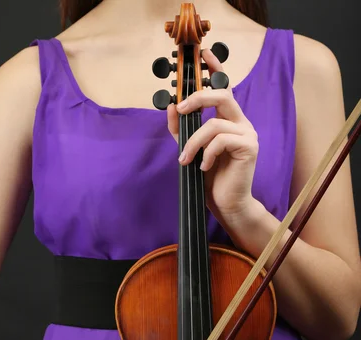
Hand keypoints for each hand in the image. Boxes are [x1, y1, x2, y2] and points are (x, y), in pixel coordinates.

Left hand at [167, 47, 259, 227]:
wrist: (227, 203)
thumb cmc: (210, 178)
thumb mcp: (190, 150)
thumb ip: (181, 129)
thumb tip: (171, 105)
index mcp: (229, 119)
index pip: (224, 87)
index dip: (215, 69)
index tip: (203, 54)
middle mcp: (240, 122)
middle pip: (222, 95)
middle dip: (198, 98)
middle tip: (182, 110)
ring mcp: (247, 134)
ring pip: (214, 124)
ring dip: (193, 142)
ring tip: (186, 160)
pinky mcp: (249, 147)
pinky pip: (221, 140)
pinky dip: (207, 154)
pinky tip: (203, 167)